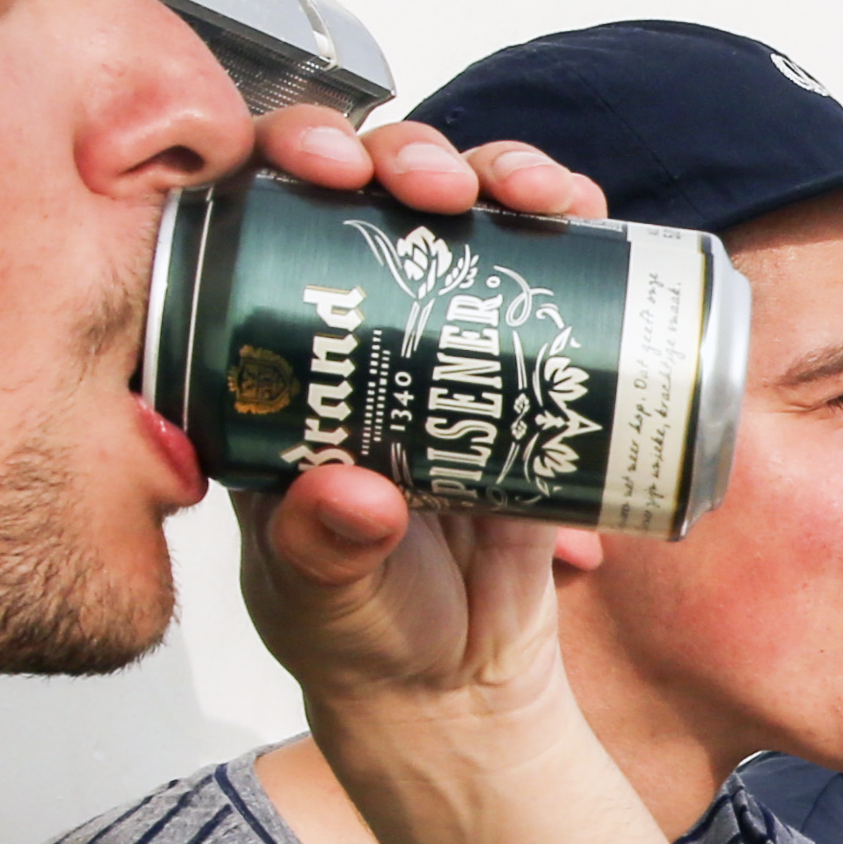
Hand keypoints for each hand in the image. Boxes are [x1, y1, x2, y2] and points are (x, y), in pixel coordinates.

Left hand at [234, 118, 617, 735]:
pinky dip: (570, 224)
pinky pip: (548, 268)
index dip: (281, 167)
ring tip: (529, 192)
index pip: (260, 228)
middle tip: (432, 185)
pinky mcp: (527, 361)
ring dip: (495, 172)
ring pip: (462, 212)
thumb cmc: (363, 637)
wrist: (462, 687)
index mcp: (274, 366)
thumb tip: (349, 495)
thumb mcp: (321, 598)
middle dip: (402, 156)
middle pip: (366, 195)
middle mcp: (354, 328)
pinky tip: (582, 211)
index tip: (322, 167)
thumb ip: (320, 550)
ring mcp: (445, 337)